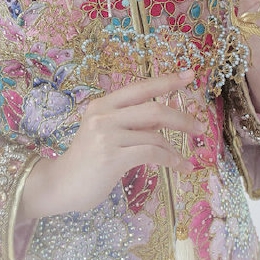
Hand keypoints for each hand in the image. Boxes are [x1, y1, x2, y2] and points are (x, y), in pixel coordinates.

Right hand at [18, 71, 203, 220]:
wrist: (59, 185)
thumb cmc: (85, 162)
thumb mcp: (104, 134)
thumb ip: (130, 123)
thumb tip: (165, 118)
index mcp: (102, 105)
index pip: (140, 88)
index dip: (167, 80)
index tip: (190, 75)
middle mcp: (103, 116)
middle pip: (153, 109)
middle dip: (182, 117)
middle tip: (199, 127)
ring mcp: (106, 136)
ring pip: (155, 134)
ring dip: (176, 147)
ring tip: (187, 158)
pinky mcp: (112, 157)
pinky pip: (152, 153)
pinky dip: (171, 159)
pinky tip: (180, 166)